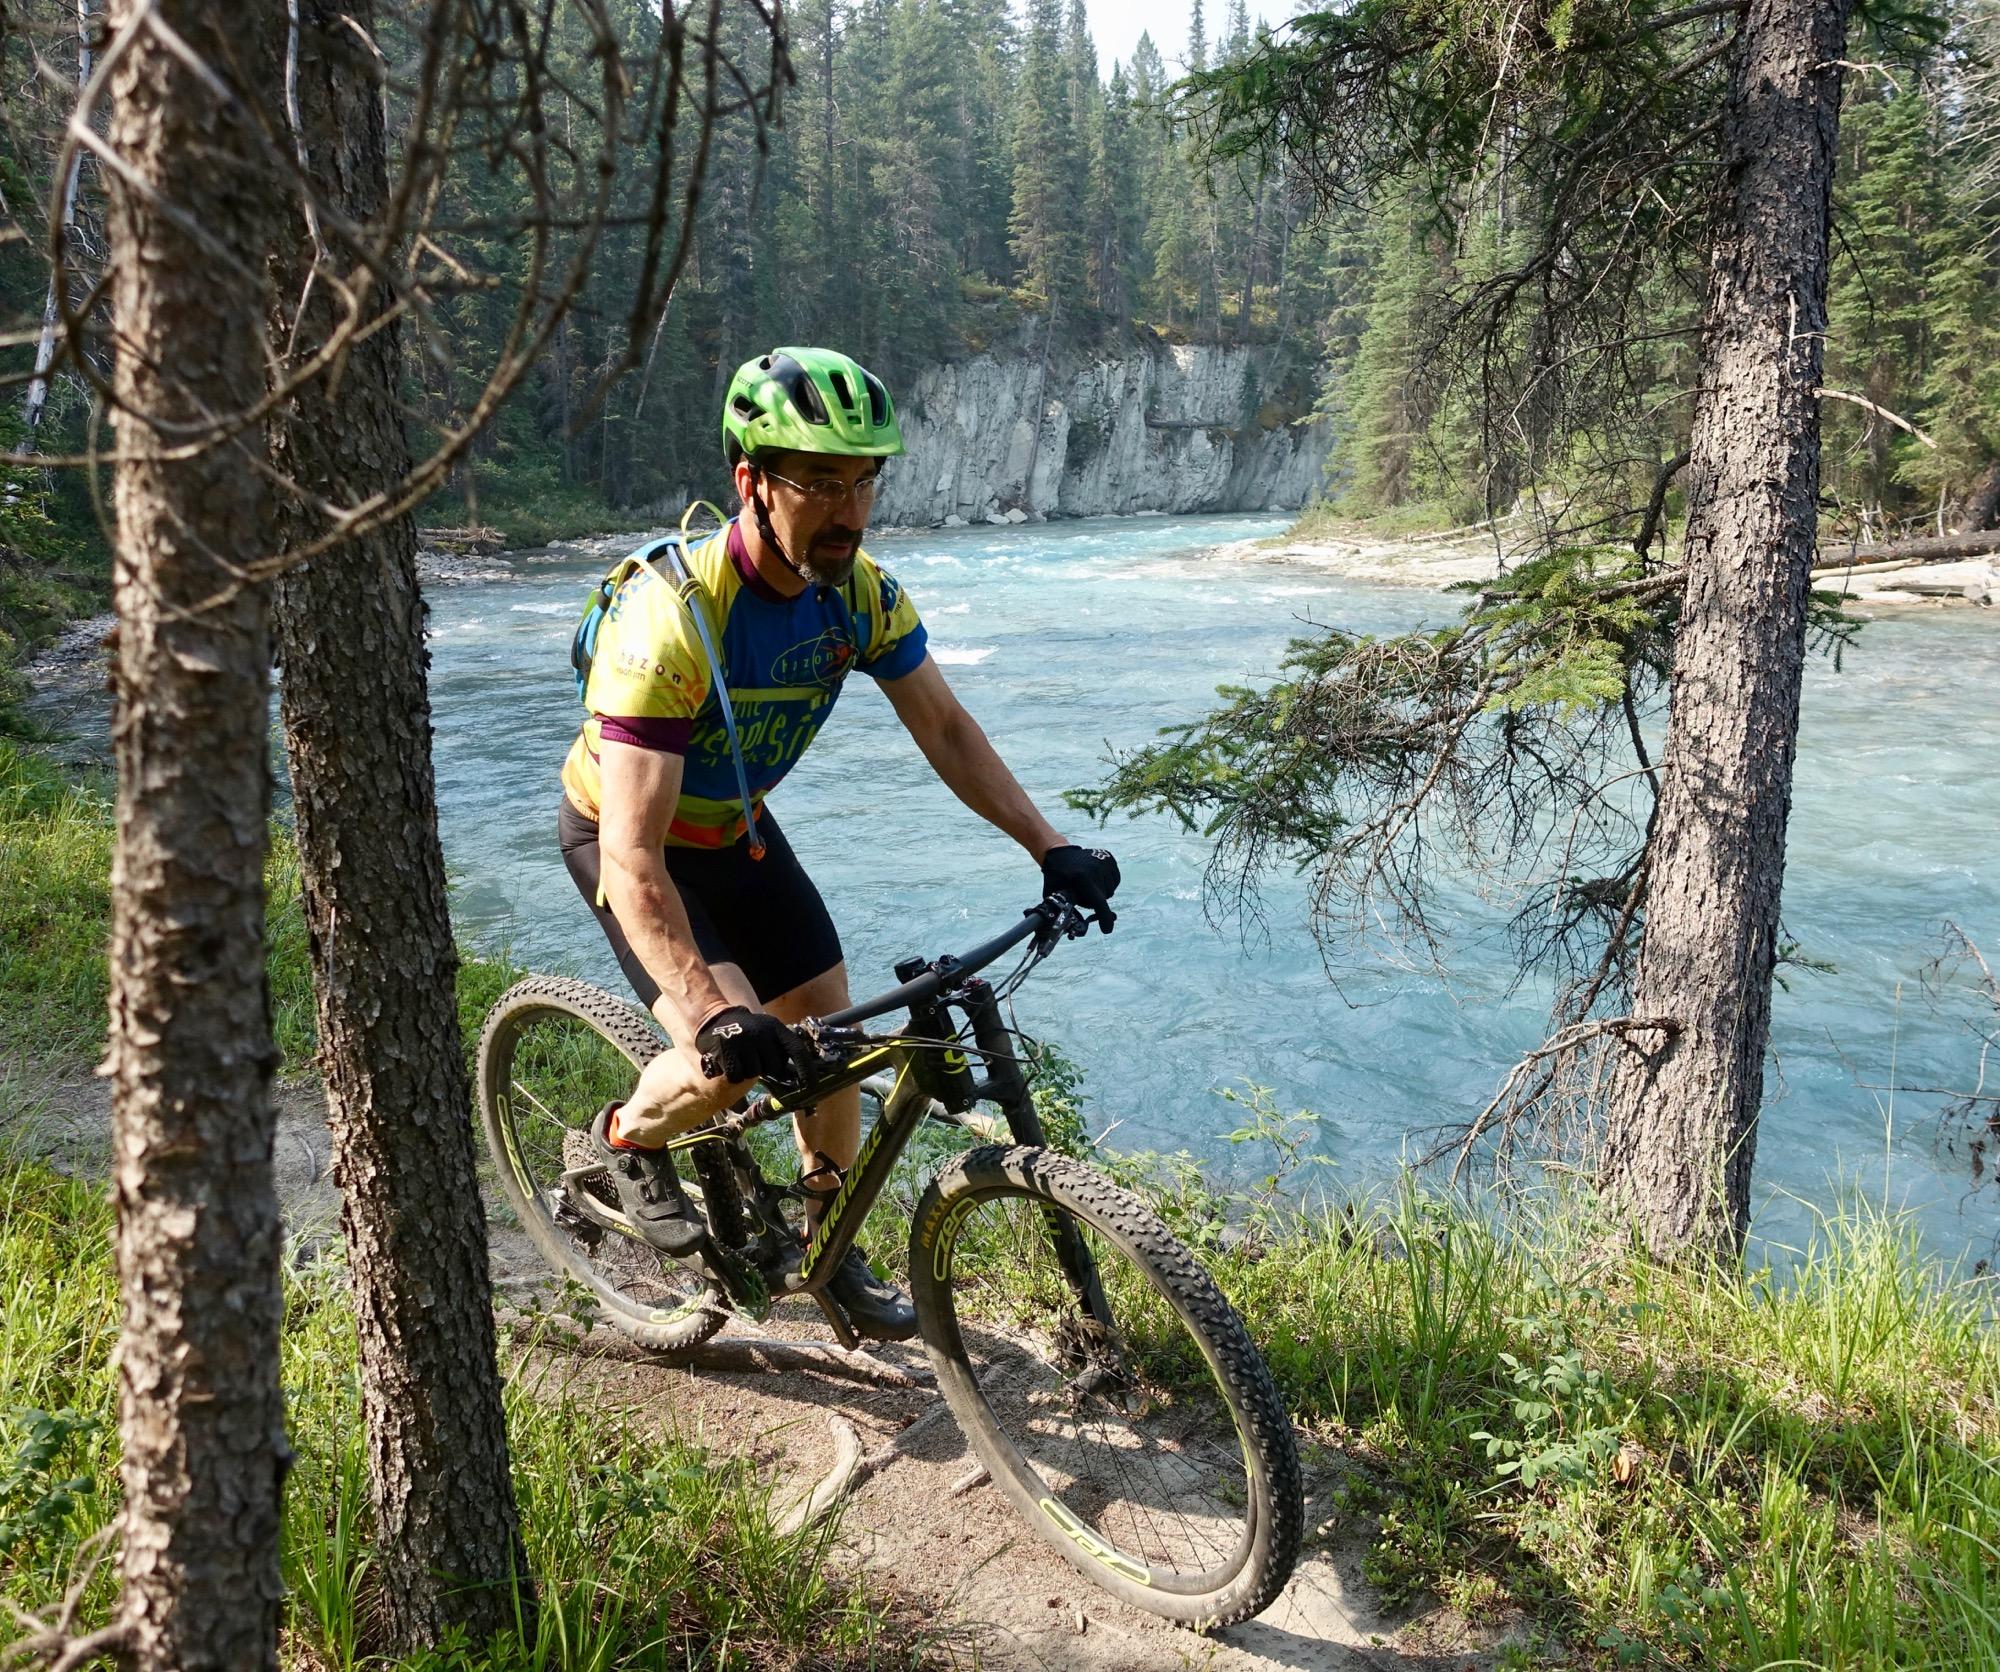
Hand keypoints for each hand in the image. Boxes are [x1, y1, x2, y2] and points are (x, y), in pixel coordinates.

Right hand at [696, 1006, 810, 1085]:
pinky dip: (733, 1074)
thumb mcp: (767, 1033)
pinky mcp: (726, 1050)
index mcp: (775, 1027)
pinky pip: (736, 1076)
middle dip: (765, 1068)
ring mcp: (743, 1040)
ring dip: (747, 1070)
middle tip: (754, 1056)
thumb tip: (792, 1079)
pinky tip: (729, 1060)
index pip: (797, 1050)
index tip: (812, 1086)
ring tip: (741, 1056)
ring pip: (754, 1074)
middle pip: (774, 1068)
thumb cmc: (748, 1031)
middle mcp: (761, 1032)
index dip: (806, 1069)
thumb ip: (779, 1051)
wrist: (715, 1019)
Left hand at [1040, 844, 1120, 932]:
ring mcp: (1104, 861)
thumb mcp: (1053, 894)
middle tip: (1082, 894)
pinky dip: (1107, 883)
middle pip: (1104, 898)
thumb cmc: (1055, 878)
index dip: (1104, 918)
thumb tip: (1067, 931)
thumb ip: (1060, 911)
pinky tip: (1095, 878)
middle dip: (1095, 901)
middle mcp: (1096, 868)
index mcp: (1082, 878)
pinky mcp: (1109, 857)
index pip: (1098, 902)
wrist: (1060, 854)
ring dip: (1101, 892)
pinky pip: (1115, 880)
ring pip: (1111, 890)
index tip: (1106, 930)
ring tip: (1087, 885)